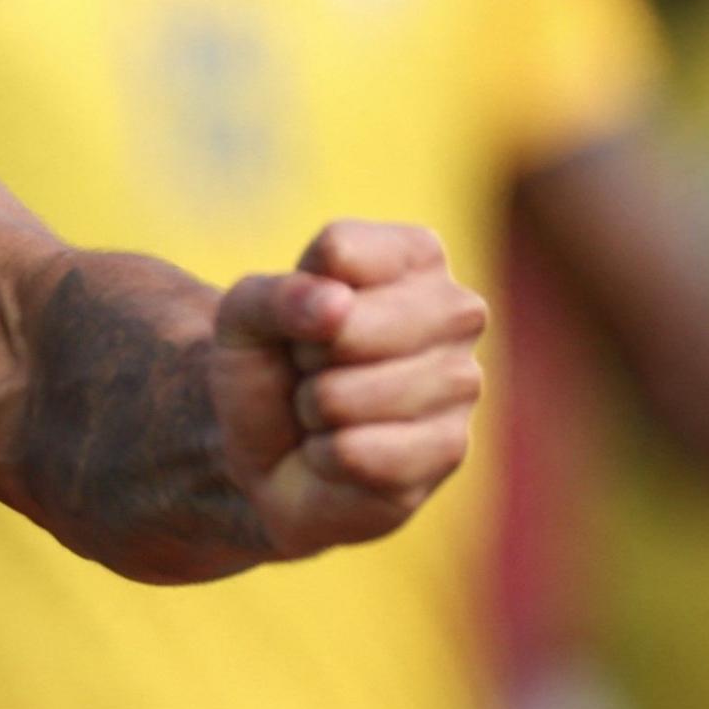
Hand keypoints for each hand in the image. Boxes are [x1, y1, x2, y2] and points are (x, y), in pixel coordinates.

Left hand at [210, 221, 486, 558]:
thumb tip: (335, 307)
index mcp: (416, 256)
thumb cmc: (274, 363)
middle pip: (346, 324)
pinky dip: (325, 456)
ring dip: (313, 408)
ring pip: (345, 395)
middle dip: (304, 356)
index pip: (339, 252)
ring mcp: (462, 381)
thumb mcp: (246, 313)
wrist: (273, 449)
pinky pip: (356, 452)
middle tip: (312, 368)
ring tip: (328, 408)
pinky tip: (343, 448)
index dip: (293, 294)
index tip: (302, 315)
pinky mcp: (451, 448)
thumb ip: (277, 295)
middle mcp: (457, 311)